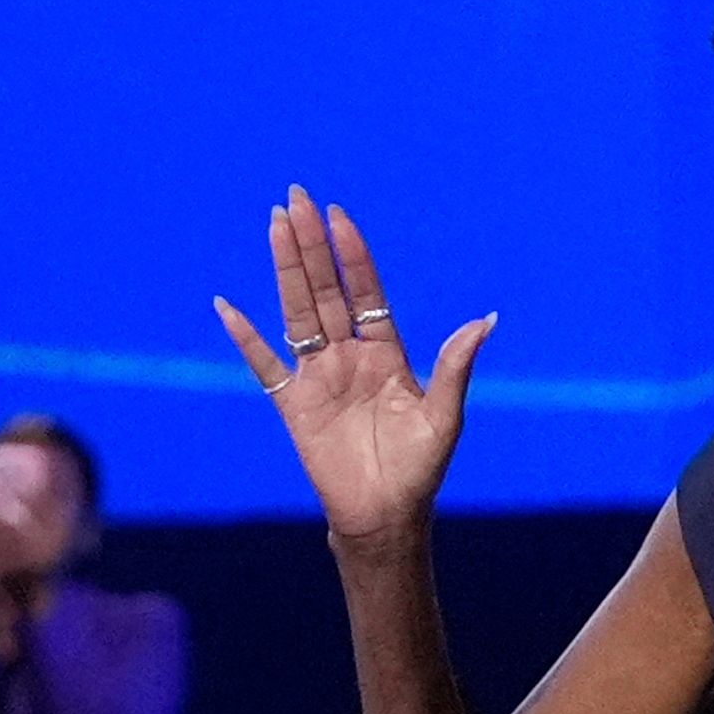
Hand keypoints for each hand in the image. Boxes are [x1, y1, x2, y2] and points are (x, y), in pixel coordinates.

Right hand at [213, 189, 495, 545]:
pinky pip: (264, 363)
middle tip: (295, 198)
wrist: (384, 515)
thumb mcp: (444, 416)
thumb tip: (487, 319)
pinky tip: (226, 306)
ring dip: (284, 269)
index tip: (338, 214)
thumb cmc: (420, 469)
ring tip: (273, 225)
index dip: (352, 253)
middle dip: (310, 244)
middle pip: (325, 288)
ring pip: (296, 310)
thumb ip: (456, 365)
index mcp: (386, 352)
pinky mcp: (292, 403)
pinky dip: (245, 337)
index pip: (365, 290)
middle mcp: (349, 355)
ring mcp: (317, 375)